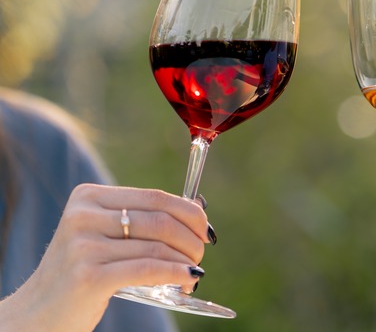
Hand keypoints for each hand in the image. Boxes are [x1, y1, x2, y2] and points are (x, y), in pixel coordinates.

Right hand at [2, 184, 209, 331]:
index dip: (189, 212)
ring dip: (186, 260)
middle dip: (191, 238)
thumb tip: (196, 213)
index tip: (204, 228)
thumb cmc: (82, 271)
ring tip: (195, 270)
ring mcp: (83, 246)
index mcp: (88, 197)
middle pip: (159, 220)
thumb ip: (140, 222)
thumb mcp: (102, 235)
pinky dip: (175, 273)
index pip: (154, 197)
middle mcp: (83, 216)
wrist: (38, 313)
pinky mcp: (88, 276)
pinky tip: (188, 278)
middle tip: (201, 253)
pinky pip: (147, 270)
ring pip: (157, 247)